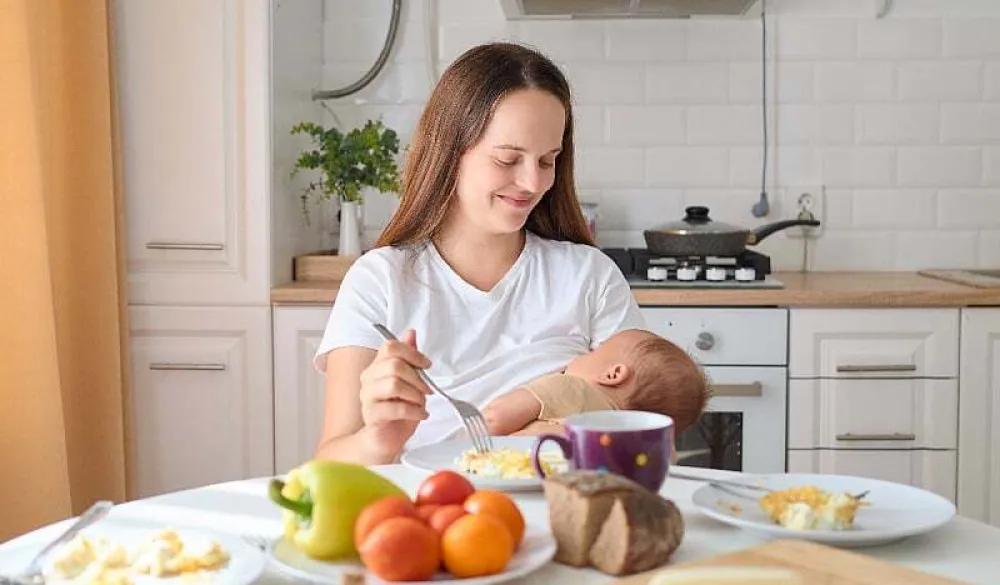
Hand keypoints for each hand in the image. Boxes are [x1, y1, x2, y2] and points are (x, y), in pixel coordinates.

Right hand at [358, 329, 432, 457]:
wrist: (385, 440)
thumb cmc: (398, 412)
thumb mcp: (409, 382)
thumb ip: (409, 358)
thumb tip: (411, 333)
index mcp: (376, 368)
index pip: (390, 347)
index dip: (412, 353)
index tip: (426, 365)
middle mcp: (368, 380)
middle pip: (393, 365)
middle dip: (417, 378)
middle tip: (426, 390)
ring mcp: (368, 398)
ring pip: (394, 384)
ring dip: (415, 395)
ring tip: (421, 404)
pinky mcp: (372, 416)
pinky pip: (395, 408)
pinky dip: (414, 411)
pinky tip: (420, 415)